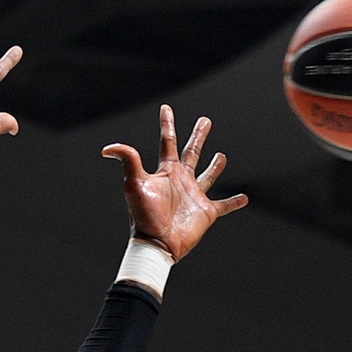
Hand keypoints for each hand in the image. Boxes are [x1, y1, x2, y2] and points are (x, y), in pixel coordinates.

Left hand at [102, 106, 248, 262]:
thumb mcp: (134, 184)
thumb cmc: (144, 215)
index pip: (167, 142)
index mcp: (166, 171)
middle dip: (198, 136)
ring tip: (222, 156)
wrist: (157, 243)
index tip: (166, 108)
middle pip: (192, 152)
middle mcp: (182, 180)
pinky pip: (224, 205)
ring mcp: (195, 196)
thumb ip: (128, 162)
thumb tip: (108, 148)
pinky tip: (244, 198)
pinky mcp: (206, 212)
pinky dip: (234, 202)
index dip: (167, 124)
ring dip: (215, 166)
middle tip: (205, 120)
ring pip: (208, 176)